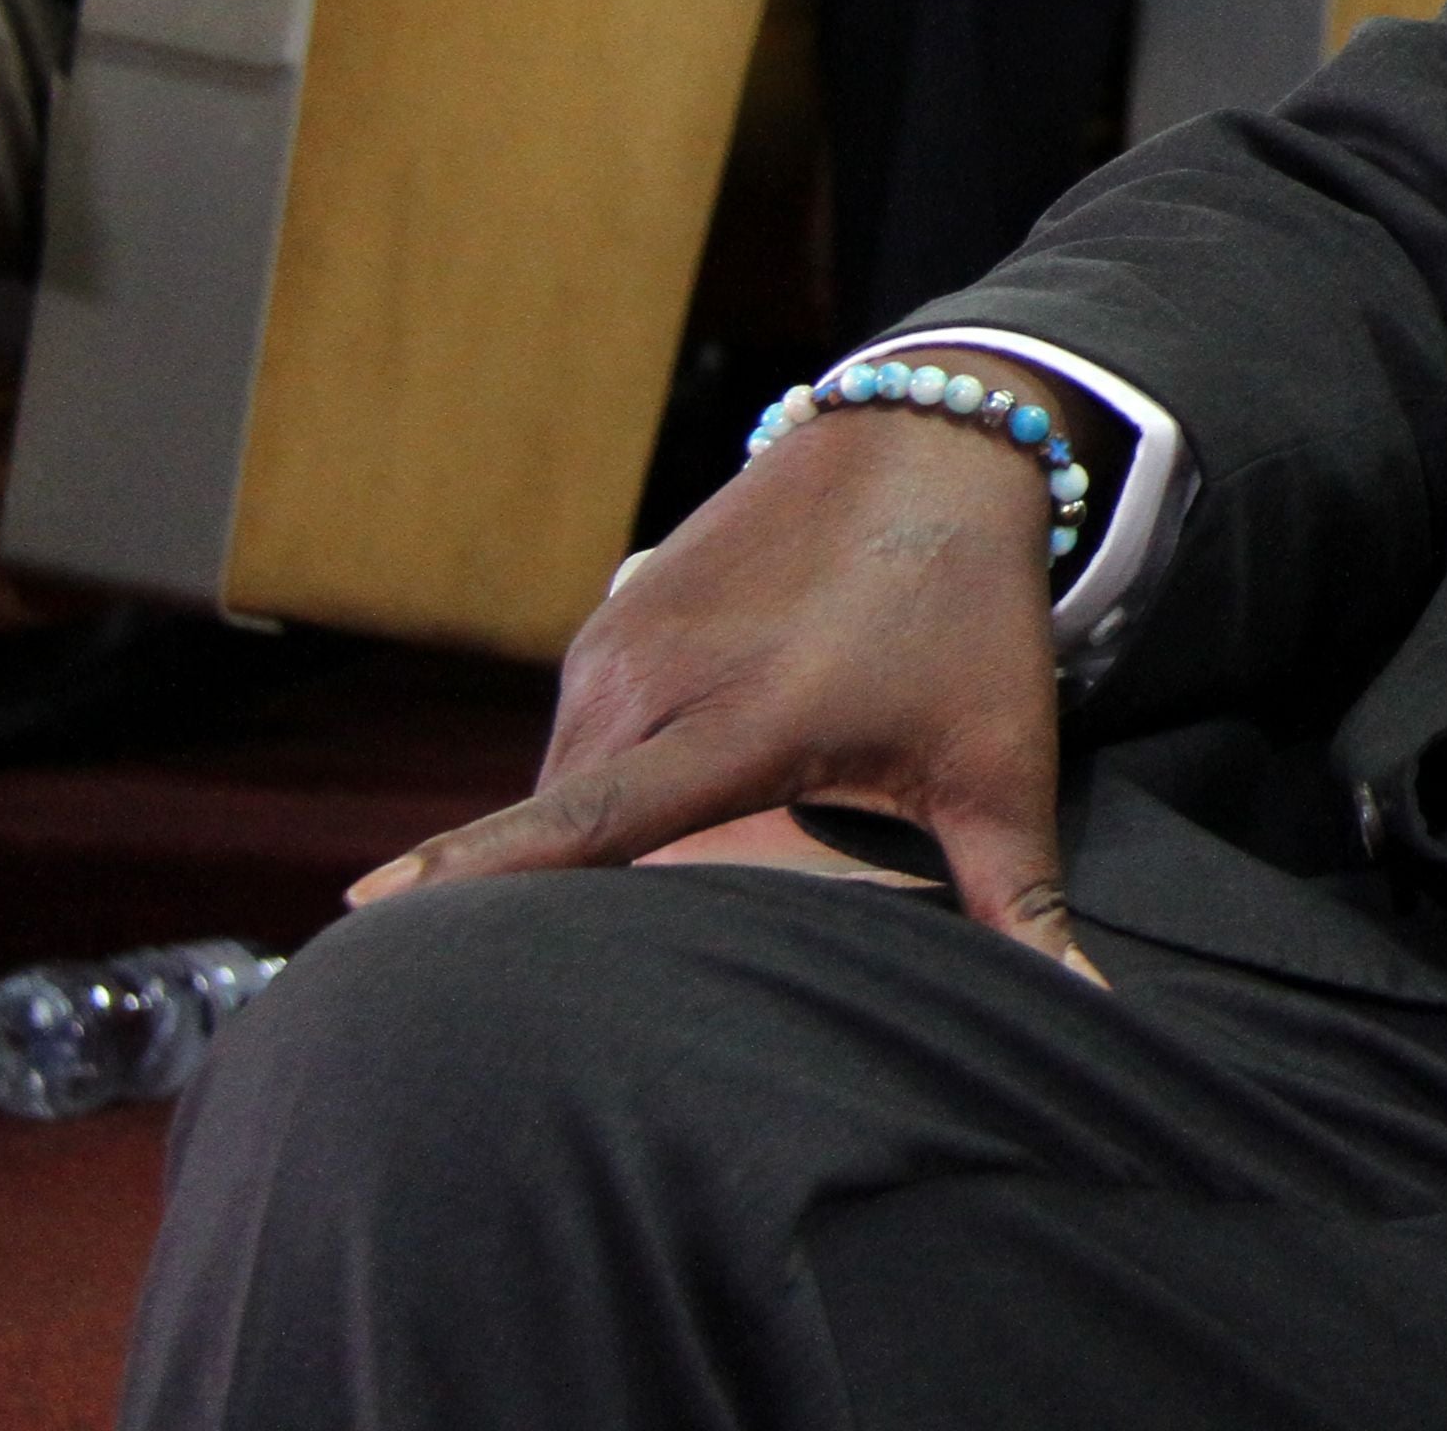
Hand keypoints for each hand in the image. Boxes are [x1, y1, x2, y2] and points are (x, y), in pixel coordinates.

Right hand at [346, 346, 1132, 974]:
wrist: (931, 444)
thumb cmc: (968, 614)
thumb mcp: (1002, 761)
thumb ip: (1021, 897)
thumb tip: (1081, 1003)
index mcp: (736, 721)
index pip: (583, 818)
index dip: (476, 871)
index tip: (366, 914)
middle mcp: (651, 678)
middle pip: (573, 830)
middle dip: (586, 902)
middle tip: (639, 955)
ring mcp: (617, 638)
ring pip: (573, 782)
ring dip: (608, 832)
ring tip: (694, 847)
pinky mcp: (607, 616)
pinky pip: (581, 733)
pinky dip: (614, 772)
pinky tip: (687, 771)